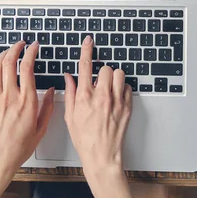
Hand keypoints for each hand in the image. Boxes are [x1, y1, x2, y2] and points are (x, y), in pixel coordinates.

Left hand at [0, 41, 54, 197]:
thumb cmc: (18, 147)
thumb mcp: (41, 128)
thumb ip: (47, 107)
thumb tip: (50, 91)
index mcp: (26, 101)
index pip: (27, 68)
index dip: (31, 52)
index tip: (34, 46)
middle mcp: (10, 96)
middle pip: (10, 62)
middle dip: (16, 48)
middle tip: (21, 43)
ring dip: (3, 54)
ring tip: (9, 49)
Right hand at [64, 36, 132, 197]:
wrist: (102, 156)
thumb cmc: (85, 140)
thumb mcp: (70, 117)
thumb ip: (70, 94)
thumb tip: (69, 77)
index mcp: (84, 97)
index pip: (85, 66)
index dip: (87, 50)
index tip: (89, 41)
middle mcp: (101, 96)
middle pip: (106, 68)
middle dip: (101, 72)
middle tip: (98, 82)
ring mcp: (116, 101)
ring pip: (119, 74)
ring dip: (113, 78)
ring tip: (108, 89)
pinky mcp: (127, 107)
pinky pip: (127, 87)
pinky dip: (122, 89)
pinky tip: (115, 98)